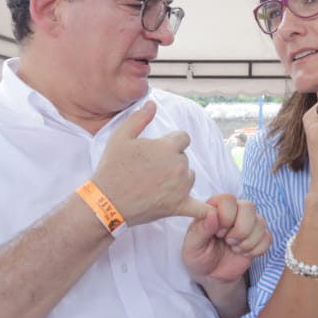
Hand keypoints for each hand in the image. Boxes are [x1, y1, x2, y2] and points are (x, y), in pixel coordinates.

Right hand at [92, 101, 207, 225]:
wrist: (106, 202)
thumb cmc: (112, 168)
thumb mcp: (120, 137)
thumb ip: (139, 118)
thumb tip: (152, 104)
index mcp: (168, 147)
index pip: (183, 138)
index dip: (170, 143)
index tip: (156, 151)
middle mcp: (180, 166)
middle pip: (184, 158)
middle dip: (171, 161)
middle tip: (150, 170)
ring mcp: (182, 188)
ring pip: (189, 178)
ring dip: (179, 179)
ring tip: (157, 185)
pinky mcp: (179, 207)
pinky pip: (201, 209)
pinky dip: (204, 210)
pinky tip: (211, 213)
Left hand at [182, 193, 271, 282]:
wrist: (211, 275)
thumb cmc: (198, 256)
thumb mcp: (192, 246)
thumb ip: (200, 230)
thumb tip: (212, 215)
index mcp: (215, 208)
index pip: (228, 199)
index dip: (226, 217)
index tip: (218, 233)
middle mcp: (234, 212)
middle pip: (249, 207)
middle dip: (241, 229)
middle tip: (229, 242)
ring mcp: (248, 224)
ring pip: (261, 223)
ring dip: (248, 242)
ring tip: (235, 249)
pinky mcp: (258, 237)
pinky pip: (267, 237)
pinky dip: (257, 249)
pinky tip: (245, 254)